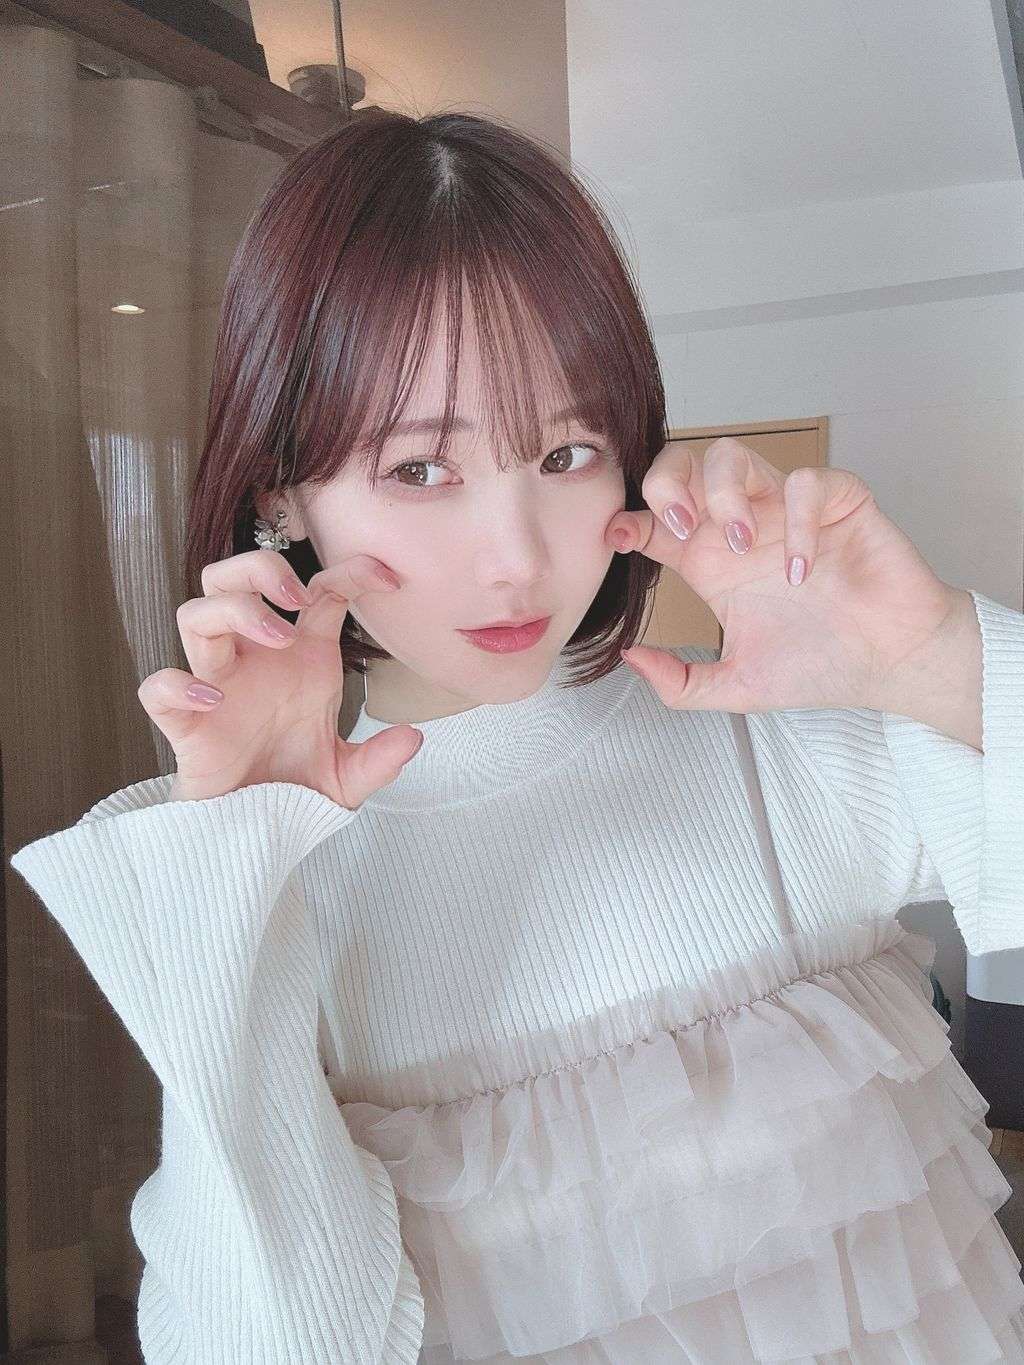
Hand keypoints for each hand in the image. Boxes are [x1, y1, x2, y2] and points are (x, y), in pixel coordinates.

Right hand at [138, 549, 422, 807]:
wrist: (256, 833)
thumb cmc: (294, 789)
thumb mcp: (348, 778)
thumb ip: (379, 759)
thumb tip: (412, 738)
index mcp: (301, 660)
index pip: (318, 594)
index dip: (348, 573)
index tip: (386, 576)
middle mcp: (256, 662)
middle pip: (232, 580)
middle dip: (259, 569)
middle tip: (295, 596)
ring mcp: (217, 687)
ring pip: (195, 615)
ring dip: (235, 611)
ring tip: (278, 638)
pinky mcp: (187, 725)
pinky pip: (159, 689)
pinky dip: (178, 687)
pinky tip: (214, 702)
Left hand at [605, 436, 960, 714]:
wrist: (891, 665)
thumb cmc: (819, 668)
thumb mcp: (735, 688)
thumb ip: (680, 683)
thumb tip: (628, 658)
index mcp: (710, 561)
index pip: (654, 519)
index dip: (629, 517)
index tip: (619, 537)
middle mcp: (742, 526)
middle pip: (683, 465)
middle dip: (668, 483)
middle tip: (680, 529)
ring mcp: (785, 511)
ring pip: (734, 455)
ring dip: (724, 494)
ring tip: (741, 547)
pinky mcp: (837, 502)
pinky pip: (806, 482)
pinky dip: (797, 520)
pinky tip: (801, 569)